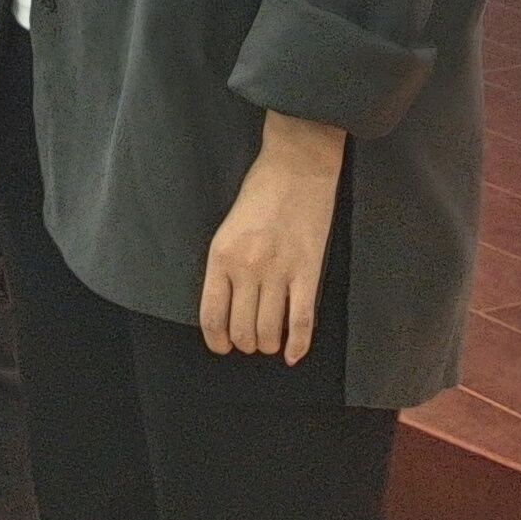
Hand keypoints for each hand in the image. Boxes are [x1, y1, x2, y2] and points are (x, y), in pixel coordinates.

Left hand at [200, 114, 345, 361]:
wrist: (298, 165)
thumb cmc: (260, 191)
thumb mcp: (228, 228)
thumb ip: (226, 265)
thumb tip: (229, 305)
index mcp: (221, 256)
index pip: (212, 316)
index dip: (216, 340)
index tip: (223, 346)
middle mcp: (247, 268)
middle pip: (242, 329)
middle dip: (245, 343)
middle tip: (251, 340)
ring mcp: (279, 271)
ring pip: (270, 331)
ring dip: (268, 344)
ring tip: (270, 341)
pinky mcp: (309, 271)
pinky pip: (302, 321)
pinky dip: (298, 345)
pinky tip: (293, 355)